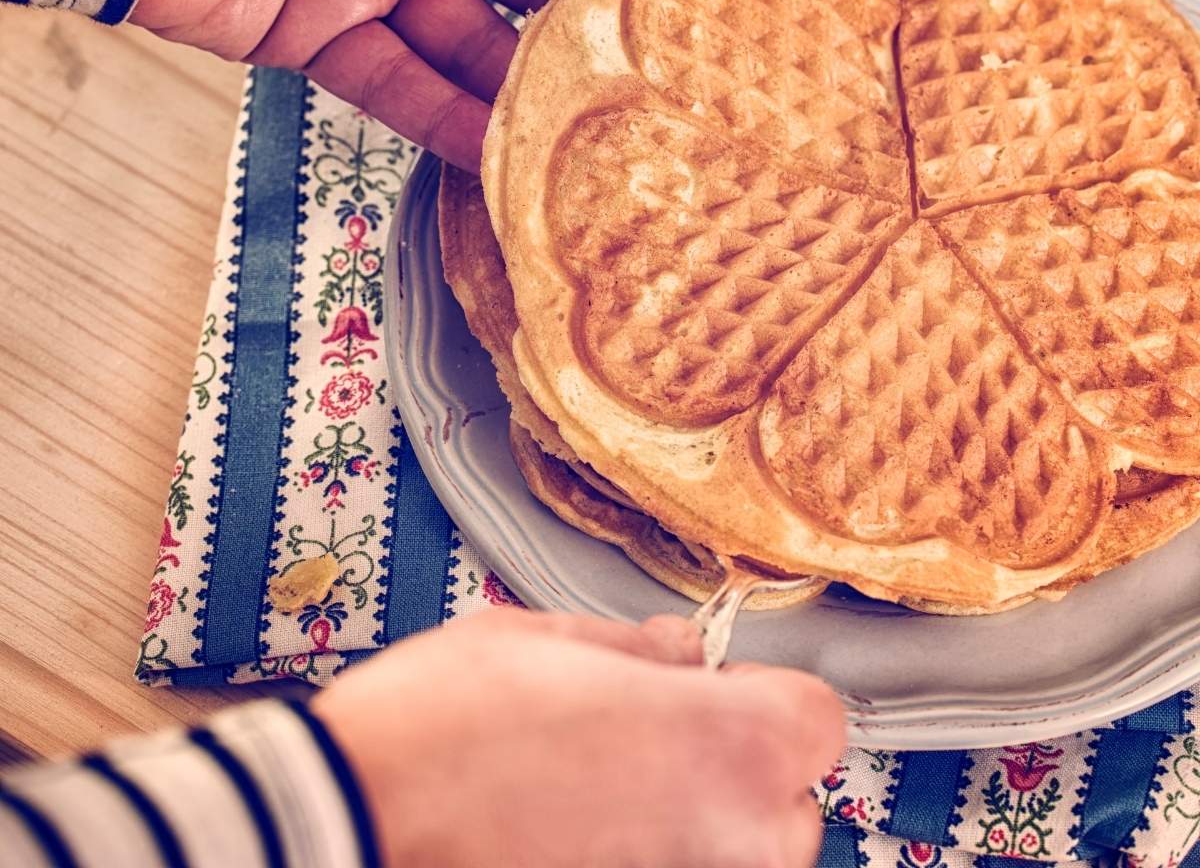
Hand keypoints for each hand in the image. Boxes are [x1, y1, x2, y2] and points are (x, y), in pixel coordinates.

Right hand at [312, 608, 843, 867]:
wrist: (358, 820)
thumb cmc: (445, 722)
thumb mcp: (548, 637)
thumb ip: (641, 648)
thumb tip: (685, 653)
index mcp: (724, 744)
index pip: (817, 720)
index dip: (769, 695)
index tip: (721, 686)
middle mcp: (727, 841)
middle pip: (791, 807)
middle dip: (743, 767)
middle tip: (662, 735)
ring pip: (739, 858)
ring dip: (700, 821)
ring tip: (612, 787)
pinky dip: (650, 854)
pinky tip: (580, 830)